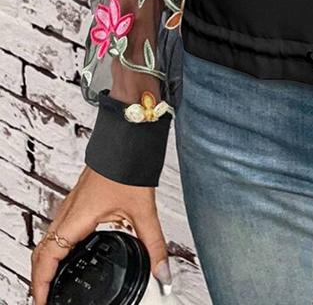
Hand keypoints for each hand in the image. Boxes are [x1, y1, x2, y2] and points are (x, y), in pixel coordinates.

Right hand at [30, 166, 171, 304]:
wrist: (126, 134)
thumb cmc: (128, 164)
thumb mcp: (144, 210)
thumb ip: (154, 244)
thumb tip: (163, 273)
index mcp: (77, 218)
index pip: (48, 258)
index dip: (41, 284)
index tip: (42, 302)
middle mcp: (69, 212)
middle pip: (42, 252)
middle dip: (40, 279)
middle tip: (46, 299)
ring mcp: (71, 205)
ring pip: (48, 239)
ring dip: (46, 263)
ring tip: (53, 284)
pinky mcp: (78, 200)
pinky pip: (58, 228)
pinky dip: (56, 247)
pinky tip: (71, 254)